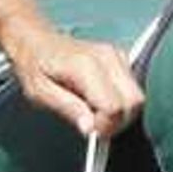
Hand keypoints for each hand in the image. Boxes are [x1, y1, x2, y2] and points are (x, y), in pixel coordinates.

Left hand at [0, 18, 145, 138]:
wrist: (38, 41)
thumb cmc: (35, 66)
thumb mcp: (40, 93)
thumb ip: (68, 109)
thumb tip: (91, 128)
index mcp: (86, 66)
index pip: (114, 106)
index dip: (105, 125)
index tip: (90, 130)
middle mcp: (108, 58)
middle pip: (134, 101)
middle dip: (119, 121)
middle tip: (95, 126)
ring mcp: (118, 56)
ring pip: (137, 96)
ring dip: (121, 113)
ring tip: (96, 113)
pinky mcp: (122, 59)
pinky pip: (132, 88)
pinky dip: (122, 102)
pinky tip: (101, 102)